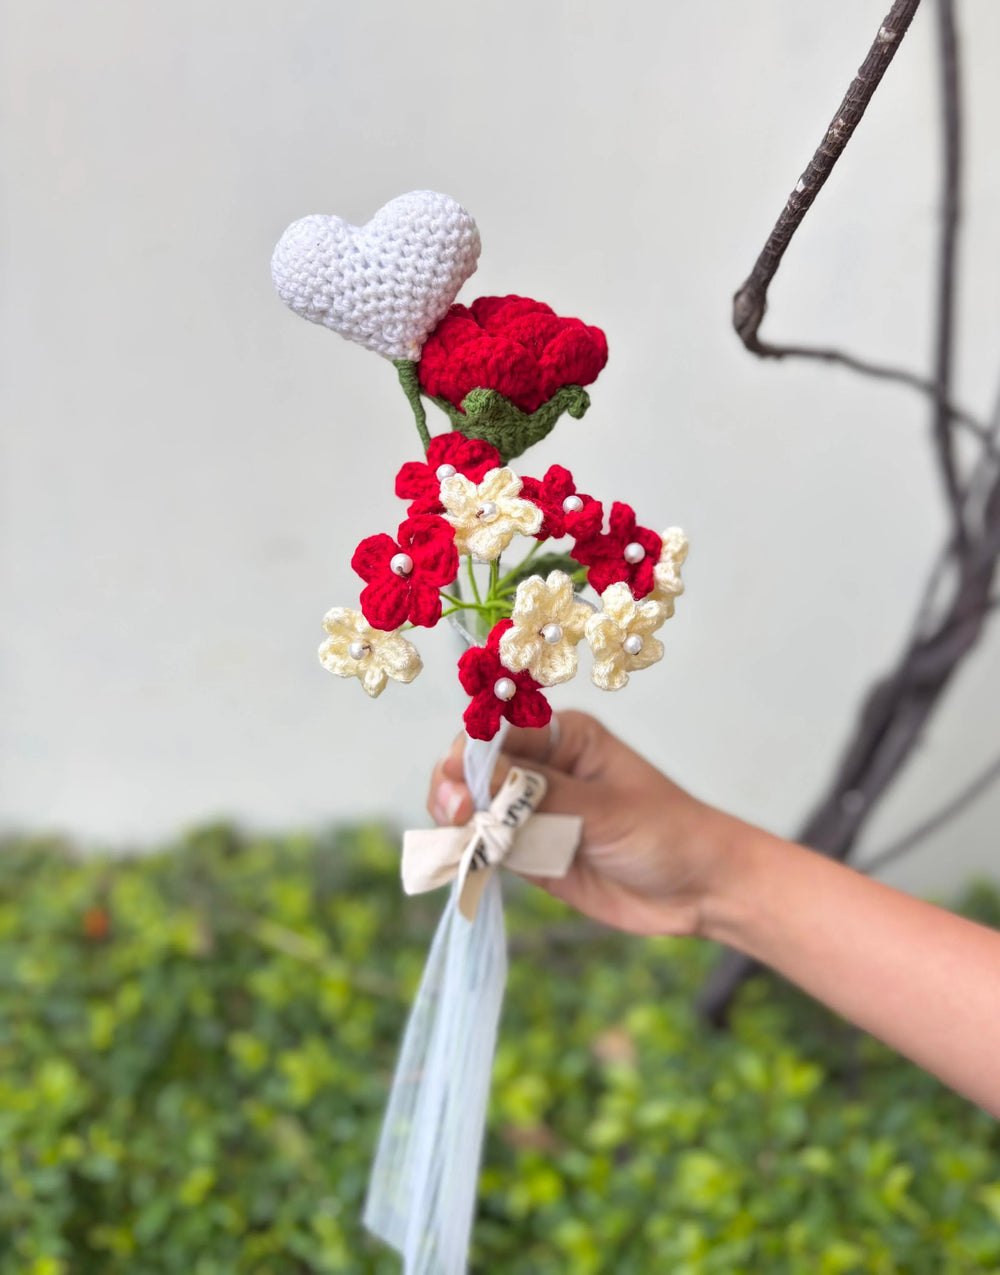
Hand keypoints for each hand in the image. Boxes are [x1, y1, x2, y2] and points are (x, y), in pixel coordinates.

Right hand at [427, 710, 746, 936]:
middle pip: (475, 767)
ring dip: (457, 821)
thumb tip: (479, 774)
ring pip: (473, 807)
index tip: (456, 775)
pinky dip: (469, 852)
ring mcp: (532, 811)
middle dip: (456, 787)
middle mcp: (541, 768)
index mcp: (564, 737)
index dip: (470, 750)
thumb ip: (540, 795)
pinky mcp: (529, 852)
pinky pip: (486, 846)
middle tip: (455, 814)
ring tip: (458, 838)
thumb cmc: (666, 833)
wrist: (698, 890)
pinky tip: (462, 860)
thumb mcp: (604, 809)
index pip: (499, 730)